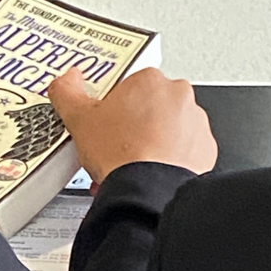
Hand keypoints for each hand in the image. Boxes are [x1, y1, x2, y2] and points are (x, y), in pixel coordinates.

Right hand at [48, 66, 217, 183]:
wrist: (147, 191)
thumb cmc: (121, 154)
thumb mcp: (78, 118)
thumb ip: (67, 92)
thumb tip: (66, 81)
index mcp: (149, 80)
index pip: (128, 85)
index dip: (113, 106)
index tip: (106, 121)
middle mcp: (178, 96)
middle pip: (150, 105)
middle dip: (134, 123)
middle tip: (117, 142)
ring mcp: (195, 122)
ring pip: (169, 127)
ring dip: (152, 140)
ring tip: (132, 161)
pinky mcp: (205, 148)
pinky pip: (185, 149)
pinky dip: (170, 158)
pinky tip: (150, 170)